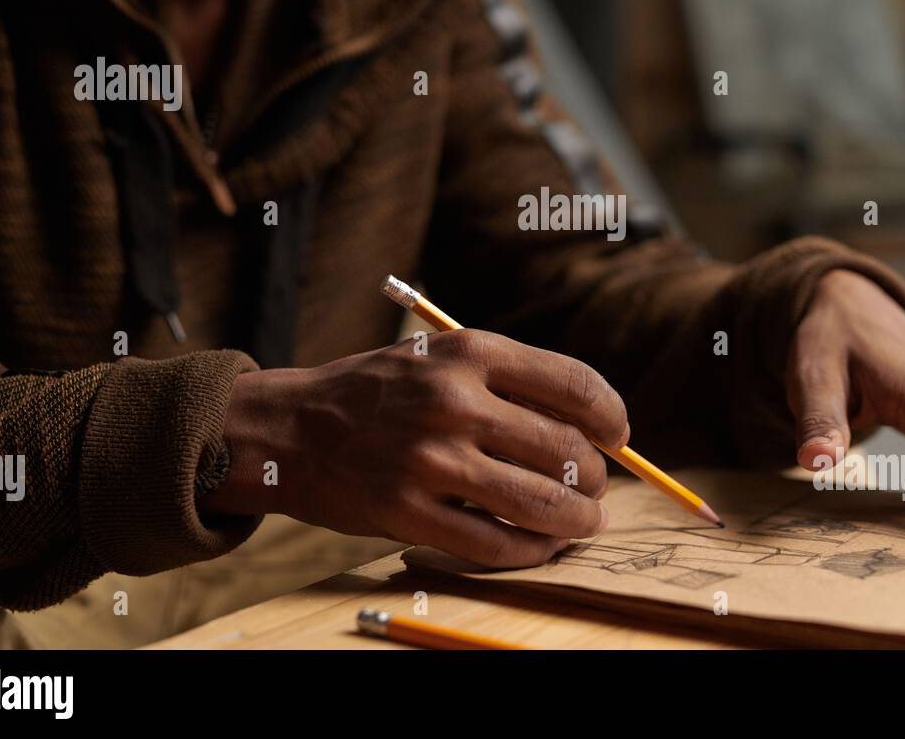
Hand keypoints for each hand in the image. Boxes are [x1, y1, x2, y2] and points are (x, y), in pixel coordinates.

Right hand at [203, 330, 627, 566]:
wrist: (286, 426)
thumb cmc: (376, 392)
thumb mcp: (439, 357)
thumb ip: (506, 383)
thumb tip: (589, 428)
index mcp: (470, 352)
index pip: (575, 385)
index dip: (611, 419)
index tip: (618, 437)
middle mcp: (455, 401)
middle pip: (566, 451)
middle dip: (596, 479)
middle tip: (595, 491)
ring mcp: (430, 460)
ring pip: (541, 504)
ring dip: (576, 522)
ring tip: (581, 524)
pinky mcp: (407, 512)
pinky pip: (495, 544)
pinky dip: (530, 552)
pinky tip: (538, 547)